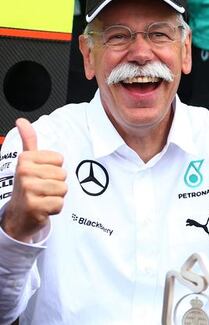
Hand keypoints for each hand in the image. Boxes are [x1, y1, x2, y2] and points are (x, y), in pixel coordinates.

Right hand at [0, 119, 66, 242]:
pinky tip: (43, 209)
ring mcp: (28, 190)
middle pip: (63, 174)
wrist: (17, 215)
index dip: (55, 169)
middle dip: (56, 184)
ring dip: (56, 196)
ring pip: (63, 189)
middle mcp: (24, 173)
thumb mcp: (27, 162)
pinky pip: (60, 204)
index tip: (41, 175)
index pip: (60, 160)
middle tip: (42, 189)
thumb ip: (28, 141)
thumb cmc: (27, 186)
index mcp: (25, 159)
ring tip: (43, 198)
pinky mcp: (34, 207)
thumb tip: (21, 121)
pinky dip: (54, 208)